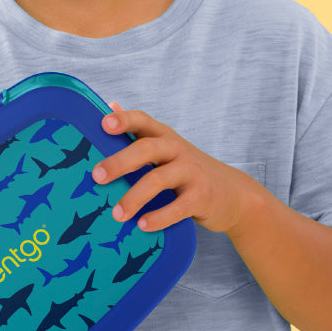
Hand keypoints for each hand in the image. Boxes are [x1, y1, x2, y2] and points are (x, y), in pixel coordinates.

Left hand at [95, 106, 260, 235]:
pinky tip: (143, 225)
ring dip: (135, 197)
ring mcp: (192, 173)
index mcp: (166, 137)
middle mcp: (178, 150)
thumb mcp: (169, 148)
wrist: (234, 194)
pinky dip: (159, 216)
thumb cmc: (190, 170)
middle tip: (97, 176)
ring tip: (117, 214)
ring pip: (159, 179)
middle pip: (147, 148)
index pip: (144, 121)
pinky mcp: (202, 196)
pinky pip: (178, 206)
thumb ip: (141, 131)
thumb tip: (111, 105)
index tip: (104, 123)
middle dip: (121, 161)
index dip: (125, 120)